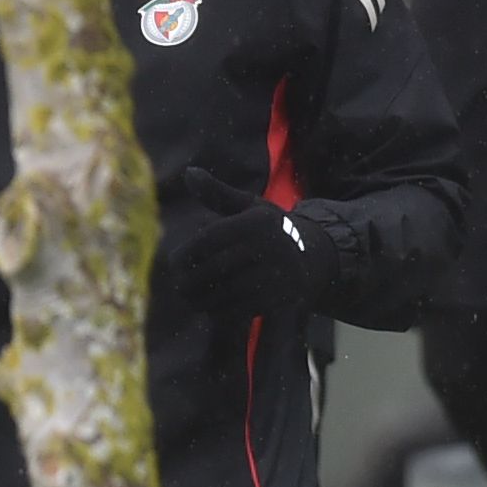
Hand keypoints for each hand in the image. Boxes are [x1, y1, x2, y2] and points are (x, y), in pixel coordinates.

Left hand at [152, 165, 312, 322]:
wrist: (312, 258)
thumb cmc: (269, 230)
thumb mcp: (248, 207)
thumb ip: (217, 193)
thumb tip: (188, 173)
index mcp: (257, 223)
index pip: (209, 240)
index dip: (186, 253)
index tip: (175, 262)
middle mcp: (269, 248)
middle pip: (214, 269)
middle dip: (190, 280)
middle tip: (179, 286)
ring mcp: (275, 276)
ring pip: (225, 293)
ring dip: (201, 299)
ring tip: (191, 298)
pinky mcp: (278, 301)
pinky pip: (240, 311)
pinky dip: (220, 312)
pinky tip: (210, 308)